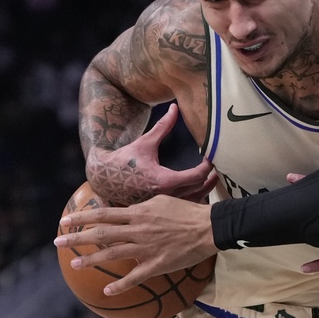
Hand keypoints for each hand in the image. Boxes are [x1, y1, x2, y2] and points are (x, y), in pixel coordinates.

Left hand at [54, 194, 216, 294]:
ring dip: (91, 260)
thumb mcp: (162, 200)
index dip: (83, 217)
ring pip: (112, 254)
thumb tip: (128, 209)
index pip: (104, 213)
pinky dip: (120, 285)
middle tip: (58, 241)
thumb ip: (142, 206)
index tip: (65, 220)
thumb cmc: (187, 211)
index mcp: (139, 213)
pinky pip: (135, 277)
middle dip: (77, 237)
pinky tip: (107, 291)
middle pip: (102, 233)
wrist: (208, 228)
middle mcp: (137, 230)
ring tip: (75, 264)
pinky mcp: (156, 264)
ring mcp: (145, 248)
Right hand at [87, 103, 219, 205]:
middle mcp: (164, 196)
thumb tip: (175, 108)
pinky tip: (194, 192)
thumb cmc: (124, 159)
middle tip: (216, 170)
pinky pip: (179, 209)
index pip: (196, 176)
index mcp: (163, 181)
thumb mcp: (145, 142)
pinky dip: (190, 201)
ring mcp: (160, 206)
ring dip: (202, 191)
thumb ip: (163, 126)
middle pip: (198, 190)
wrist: (102, 177)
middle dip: (209, 180)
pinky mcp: (156, 209)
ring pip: (190, 202)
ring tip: (210, 181)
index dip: (207, 166)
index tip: (210, 158)